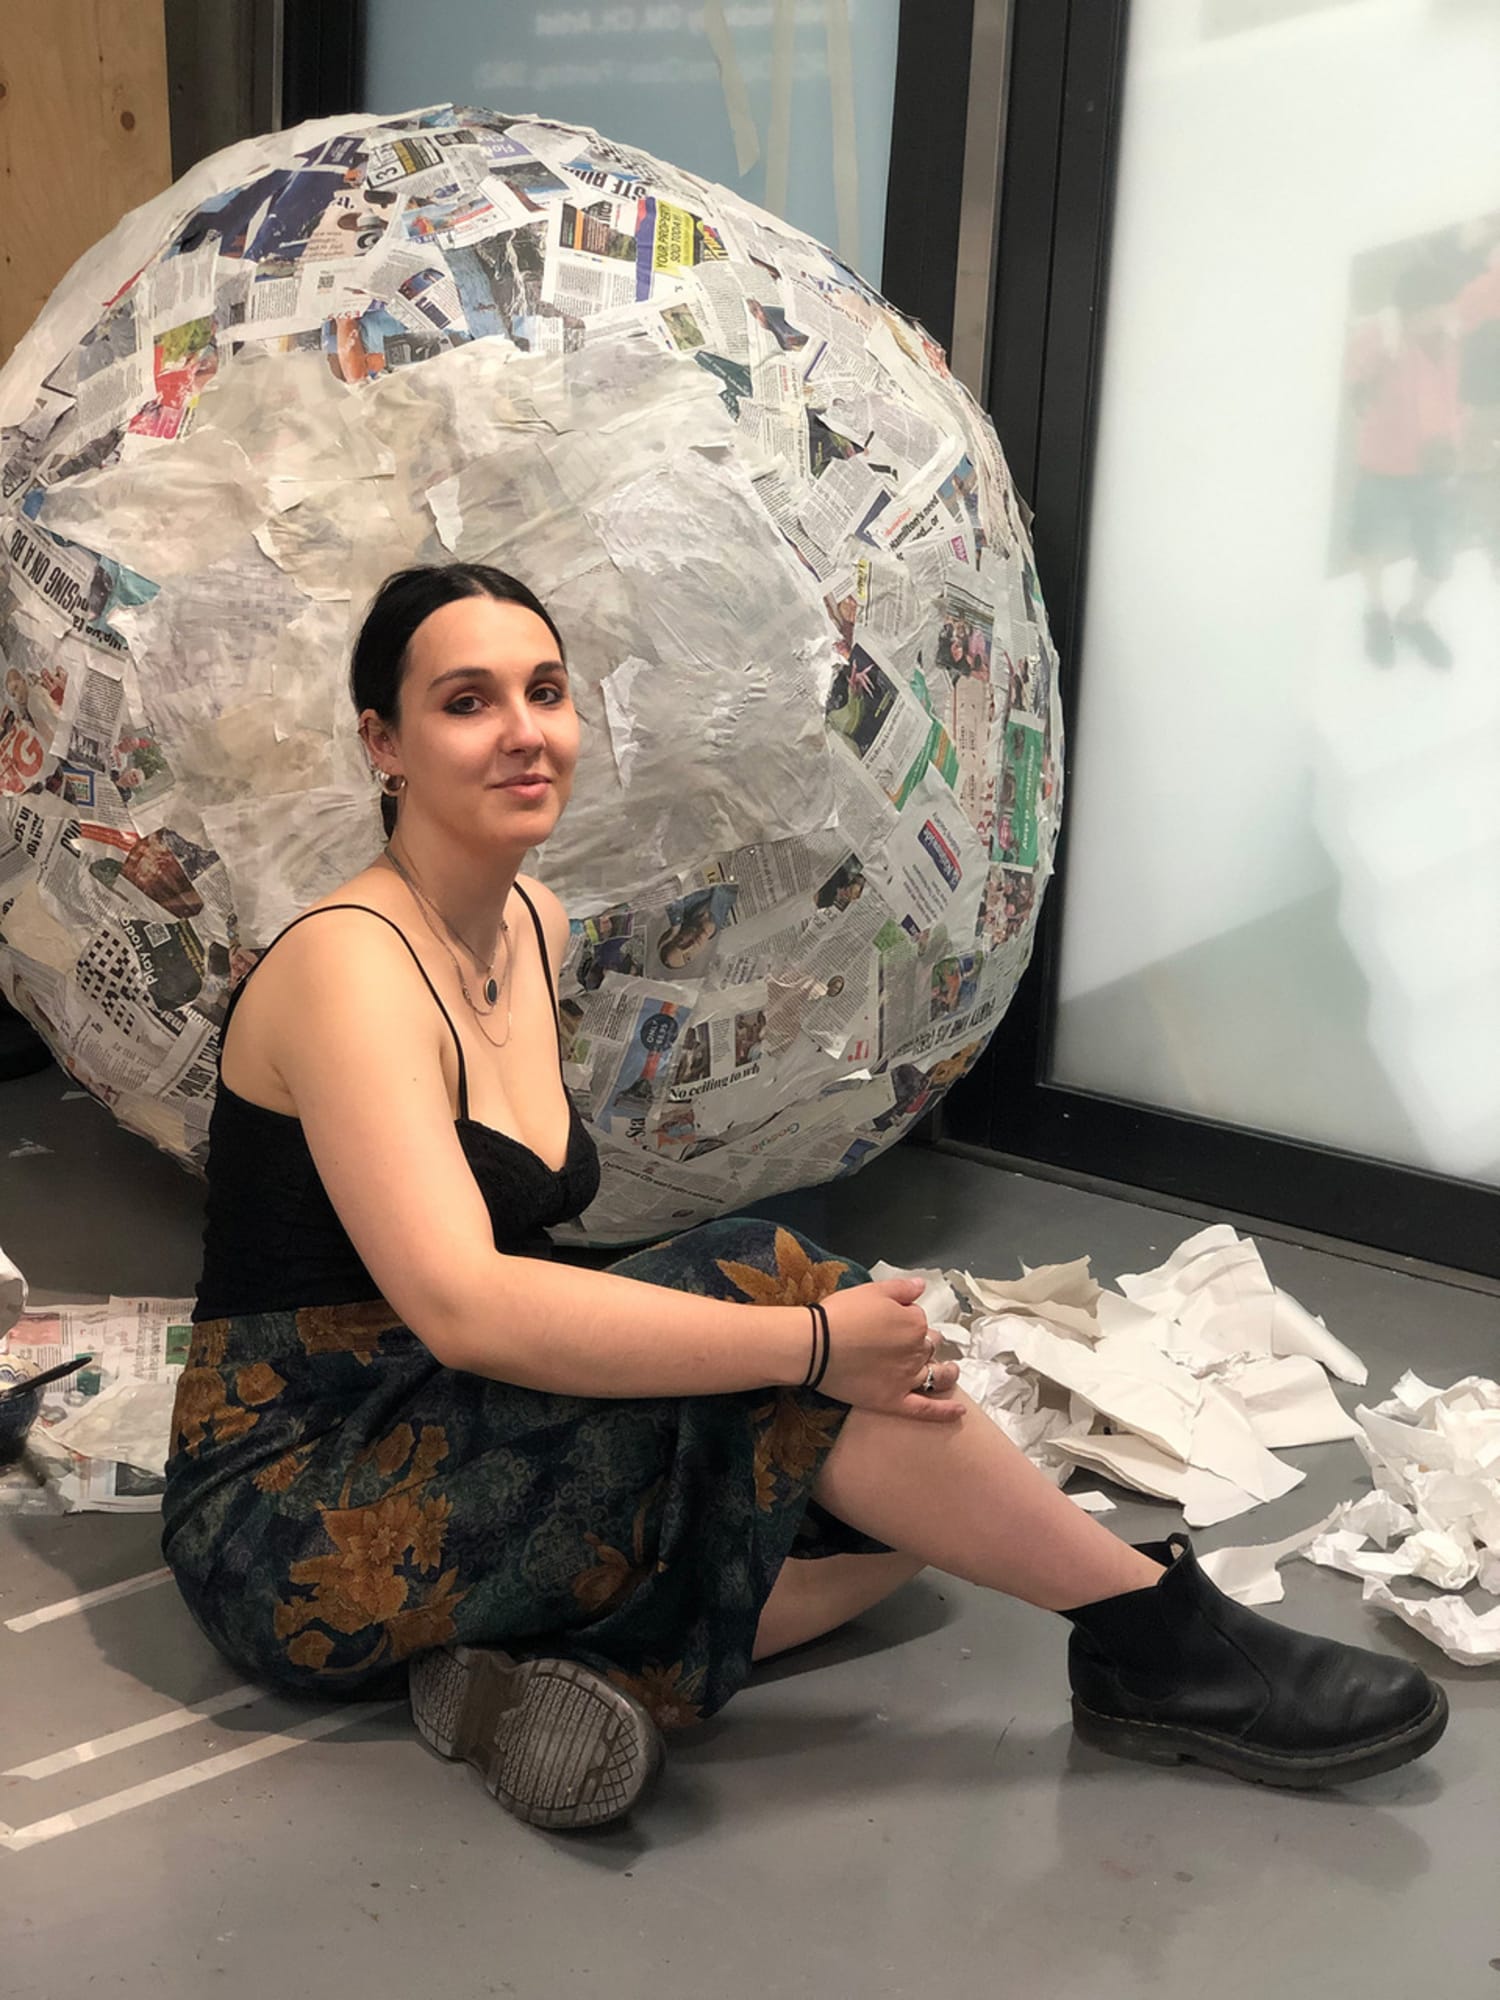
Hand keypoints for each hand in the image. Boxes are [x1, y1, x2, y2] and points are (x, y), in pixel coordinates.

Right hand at [816, 1278, 963, 1423]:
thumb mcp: (872, 1290)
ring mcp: (907, 1378)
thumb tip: (922, 1286)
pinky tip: (959, 1413)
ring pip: (936, 1375)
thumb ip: (902, 1289)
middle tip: (905, 1342)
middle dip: (922, 1342)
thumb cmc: (840, 1314)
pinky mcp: (895, 1401)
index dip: (905, 1317)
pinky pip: (925, 1409)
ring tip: (951, 1371)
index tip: (888, 1319)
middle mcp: (916, 1351)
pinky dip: (944, 1412)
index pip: (919, 1319)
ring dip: (947, 1372)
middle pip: (928, 1346)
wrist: (815, 1345)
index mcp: (914, 1322)